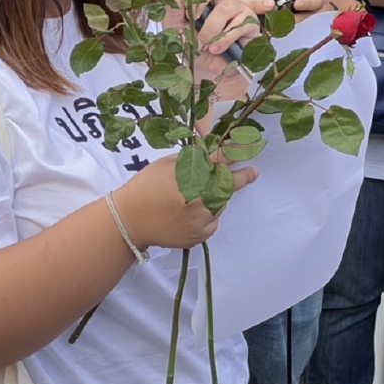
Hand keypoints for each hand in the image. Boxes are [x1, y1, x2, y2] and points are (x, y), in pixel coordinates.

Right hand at [114, 154, 258, 249]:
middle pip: (227, 185)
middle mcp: (199, 198)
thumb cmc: (145, 187)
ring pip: (221, 205)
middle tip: (250, 173)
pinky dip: (208, 216)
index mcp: (190, 176)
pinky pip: (213, 222)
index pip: (221, 161)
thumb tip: (213, 152)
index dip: (238, 153)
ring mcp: (201, 220)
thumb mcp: (166, 164)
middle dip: (236, 178)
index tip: (254, 148)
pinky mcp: (199, 236)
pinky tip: (189, 214)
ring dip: (216, 198)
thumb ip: (192, 158)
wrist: (128, 221)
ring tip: (192, 198)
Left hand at [166, 0, 262, 57]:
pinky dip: (224, 39)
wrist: (209, 72)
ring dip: (211, 28)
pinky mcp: (251, 22)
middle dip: (201, 0)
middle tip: (192, 18)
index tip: (182, 0)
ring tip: (203, 44)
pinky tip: (217, 49)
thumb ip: (172, 9)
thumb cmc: (193, 47)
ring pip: (226, 6)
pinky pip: (240, 24)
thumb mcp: (175, 29)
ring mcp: (238, 8)